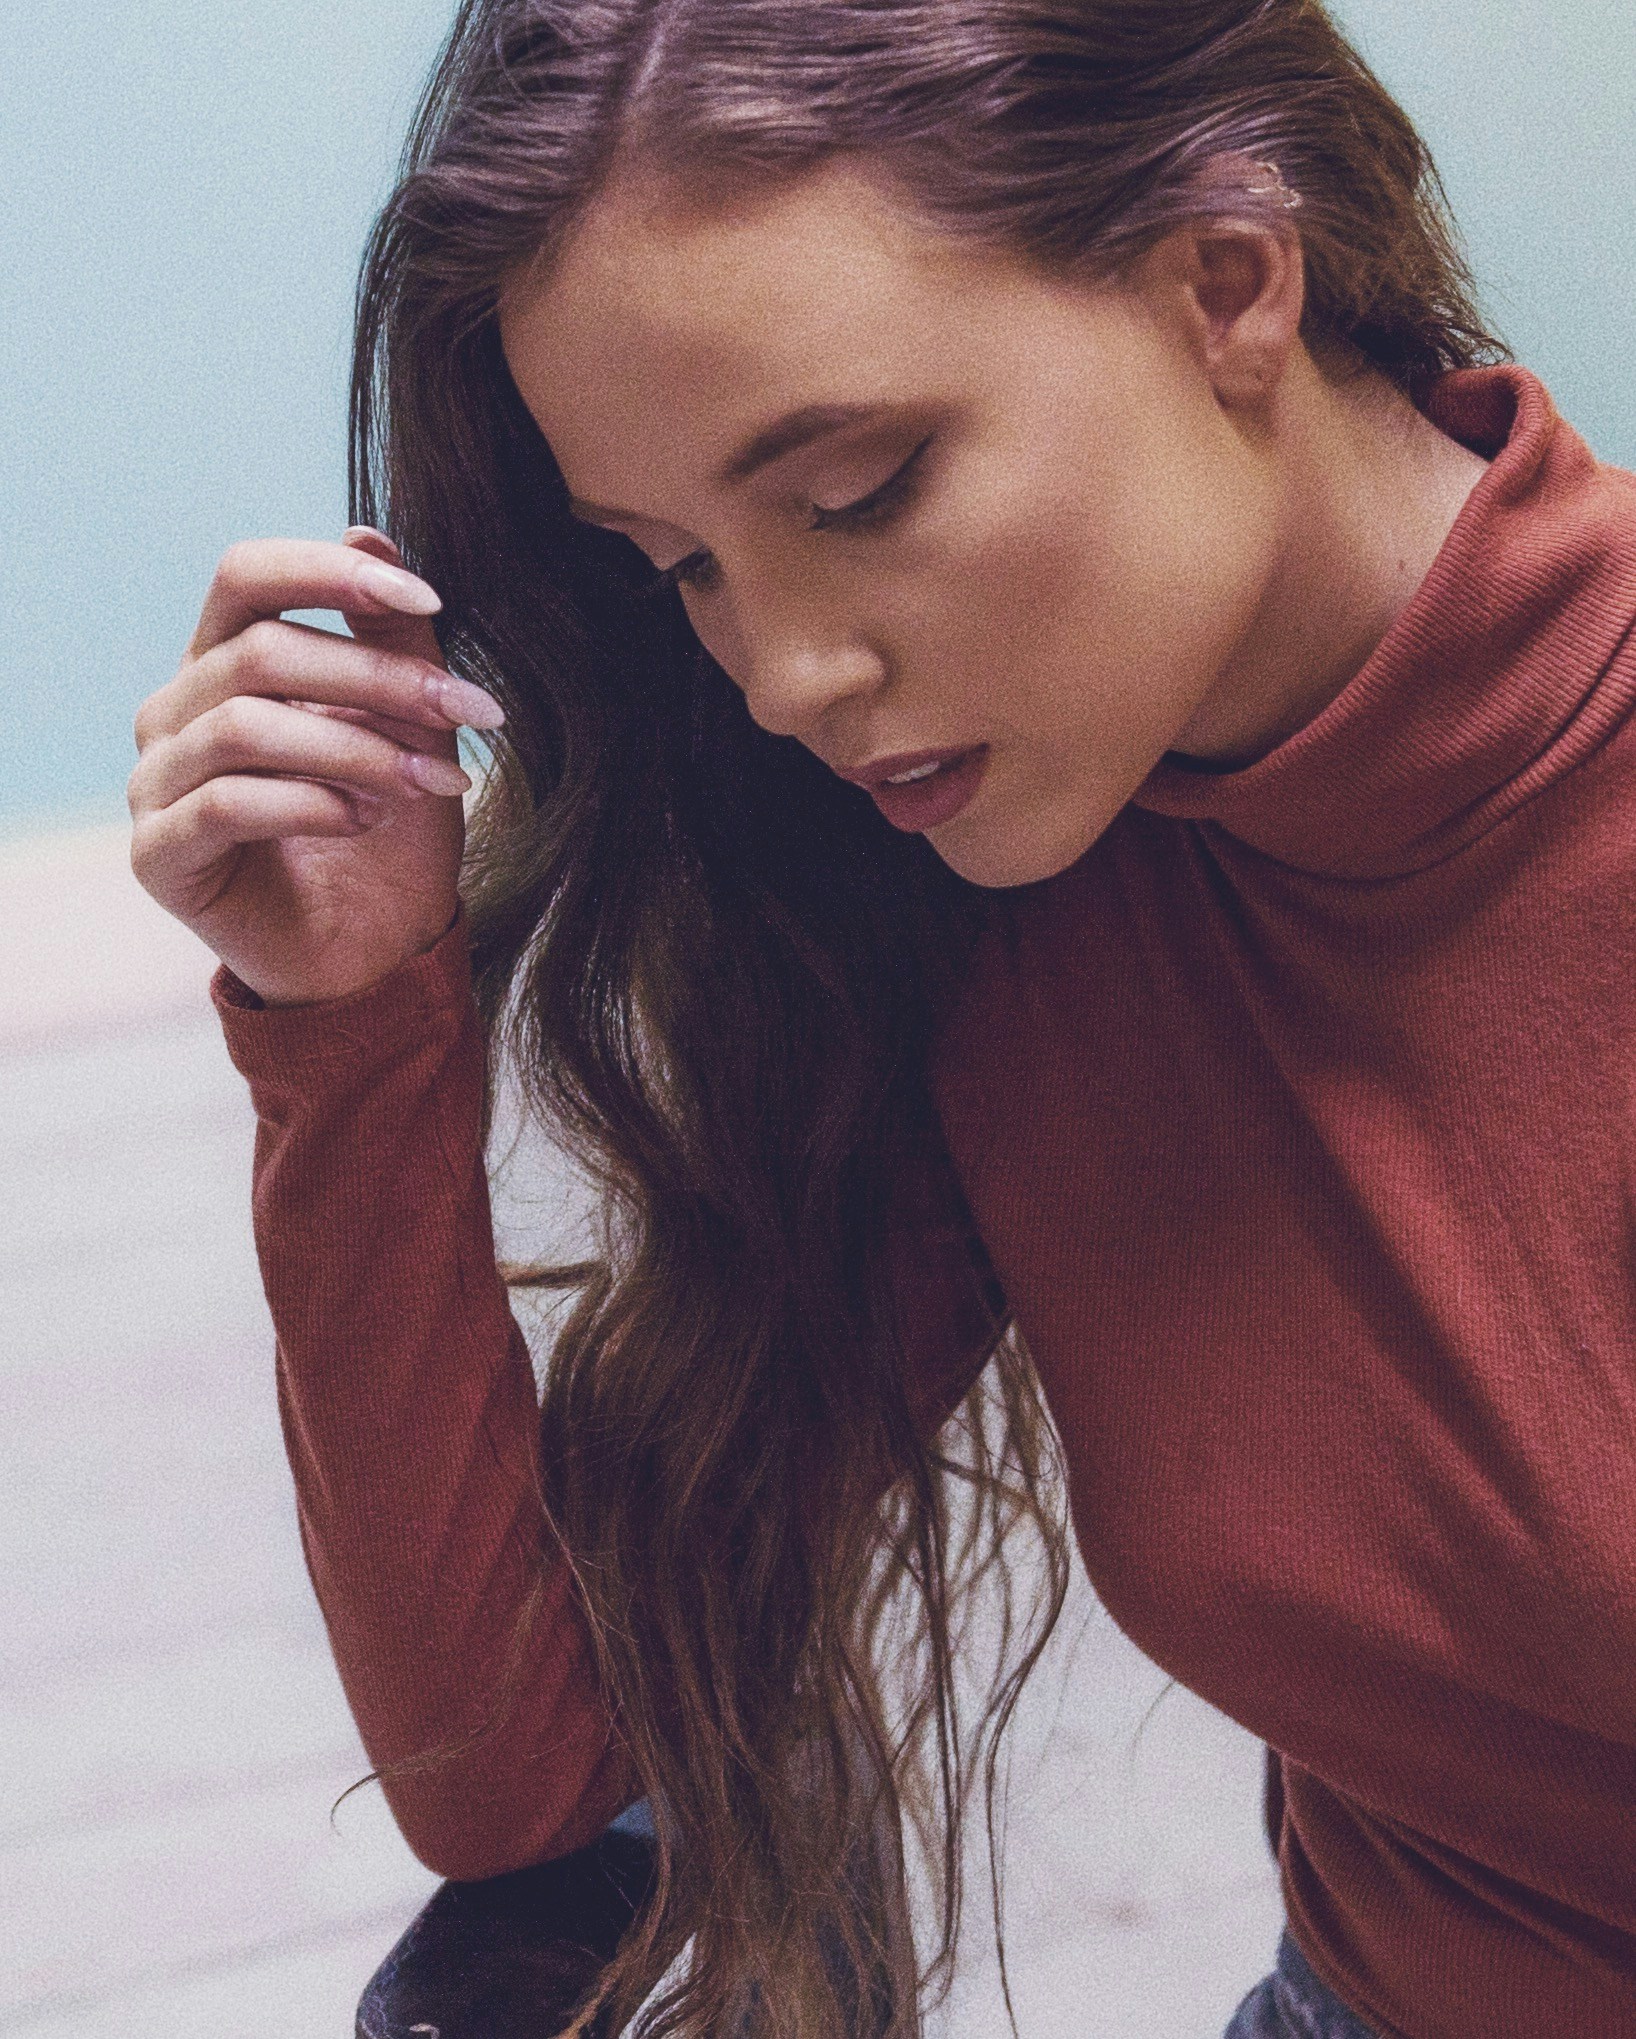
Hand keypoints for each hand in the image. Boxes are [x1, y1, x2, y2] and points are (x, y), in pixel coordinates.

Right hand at [129, 529, 505, 1007]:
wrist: (373, 951)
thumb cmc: (386, 829)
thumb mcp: (409, 723)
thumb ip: (390, 636)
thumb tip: (368, 530)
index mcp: (224, 662)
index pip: (247, 575)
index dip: (332, 573)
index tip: (433, 598)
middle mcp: (175, 711)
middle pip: (260, 652)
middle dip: (380, 677)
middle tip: (469, 709)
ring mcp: (157, 781)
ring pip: (246, 726)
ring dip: (357, 747)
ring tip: (429, 780)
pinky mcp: (160, 854)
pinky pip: (225, 803)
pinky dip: (311, 802)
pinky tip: (366, 818)